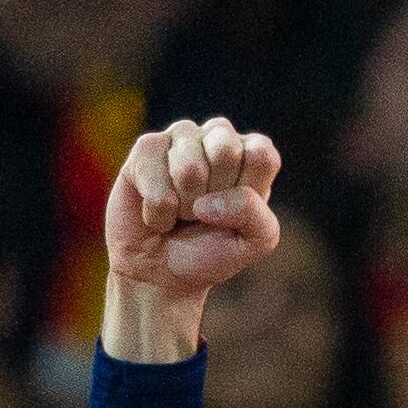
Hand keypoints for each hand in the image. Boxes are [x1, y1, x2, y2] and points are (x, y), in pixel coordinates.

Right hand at [104, 118, 284, 308]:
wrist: (163, 271)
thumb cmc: (212, 250)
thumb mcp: (254, 240)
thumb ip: (254, 214)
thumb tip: (207, 201)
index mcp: (253, 153)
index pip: (261, 154)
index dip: (247, 189)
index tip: (236, 211)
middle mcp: (218, 137)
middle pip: (225, 151)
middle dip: (214, 196)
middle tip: (205, 212)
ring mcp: (181, 137)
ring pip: (188, 168)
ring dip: (184, 205)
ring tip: (181, 212)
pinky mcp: (146, 147)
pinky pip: (154, 177)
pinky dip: (158, 209)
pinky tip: (159, 212)